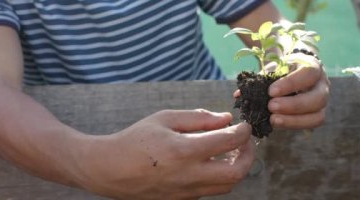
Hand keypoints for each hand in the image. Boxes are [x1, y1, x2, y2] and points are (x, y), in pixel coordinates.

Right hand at [75, 109, 252, 198]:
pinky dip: (219, 176)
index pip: (228, 142)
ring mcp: (186, 192)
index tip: (245, 125)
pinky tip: (211, 162)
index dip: (243, 132)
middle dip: (249, 155)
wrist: (110, 170)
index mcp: (184, 151)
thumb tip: (226, 119)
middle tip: (246, 142)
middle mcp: (189, 176)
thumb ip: (198, 118)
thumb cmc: (135, 139)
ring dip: (236, 168)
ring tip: (230, 151)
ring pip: (227, 186)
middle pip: (236, 173)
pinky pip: (210, 190)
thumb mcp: (164, 119)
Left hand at [234, 53, 329, 129]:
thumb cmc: (281, 68)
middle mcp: (322, 85)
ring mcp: (321, 102)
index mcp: (312, 67)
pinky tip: (277, 123)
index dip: (291, 84)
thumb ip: (258, 80)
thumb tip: (239, 95)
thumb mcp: (271, 69)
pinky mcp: (316, 114)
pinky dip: (293, 124)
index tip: (270, 91)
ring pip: (317, 115)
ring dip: (294, 120)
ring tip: (273, 120)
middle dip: (293, 105)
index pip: (308, 74)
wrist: (293, 69)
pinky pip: (310, 124)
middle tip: (271, 107)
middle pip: (318, 98)